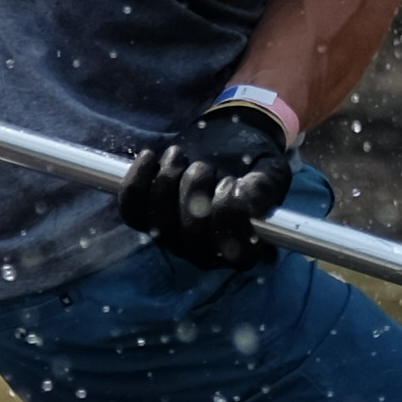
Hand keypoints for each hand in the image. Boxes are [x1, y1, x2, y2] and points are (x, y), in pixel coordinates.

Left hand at [116, 104, 296, 268]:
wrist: (226, 147)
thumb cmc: (252, 165)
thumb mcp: (270, 172)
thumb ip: (263, 188)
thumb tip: (242, 200)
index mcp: (243, 251)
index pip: (230, 247)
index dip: (227, 213)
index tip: (232, 181)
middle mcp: (206, 254)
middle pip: (190, 231)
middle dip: (196, 188)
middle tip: (204, 165)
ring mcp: (173, 241)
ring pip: (159, 221)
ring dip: (168, 180)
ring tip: (180, 156)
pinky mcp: (147, 222)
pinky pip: (131, 210)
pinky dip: (136, 181)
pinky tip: (149, 157)